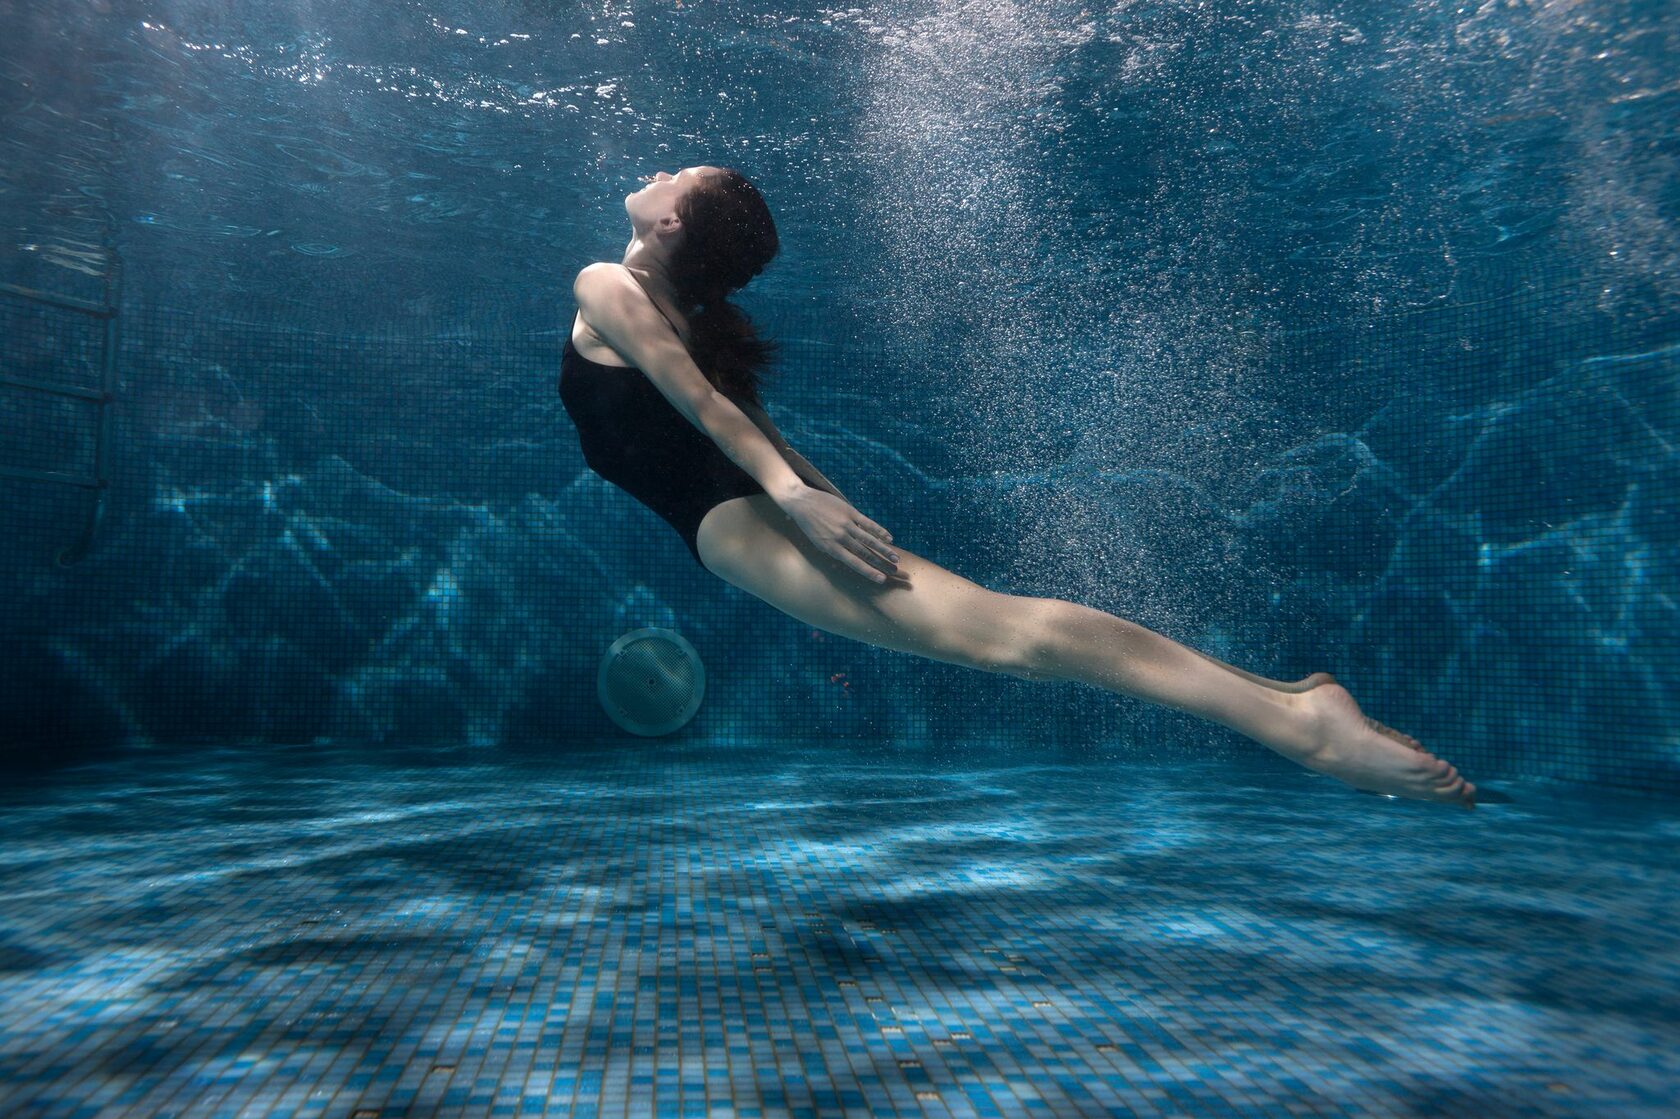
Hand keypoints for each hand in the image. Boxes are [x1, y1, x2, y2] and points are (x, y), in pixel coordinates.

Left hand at [776, 486, 899, 584]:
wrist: (800, 501)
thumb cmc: (808, 524)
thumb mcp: (817, 542)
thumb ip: (833, 551)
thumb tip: (848, 559)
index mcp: (831, 548)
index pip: (854, 563)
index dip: (869, 572)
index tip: (881, 579)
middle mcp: (840, 538)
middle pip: (865, 553)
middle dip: (881, 563)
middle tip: (894, 570)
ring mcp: (845, 524)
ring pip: (869, 539)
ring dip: (884, 549)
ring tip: (895, 558)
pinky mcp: (849, 512)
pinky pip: (868, 523)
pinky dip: (879, 531)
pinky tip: (889, 538)